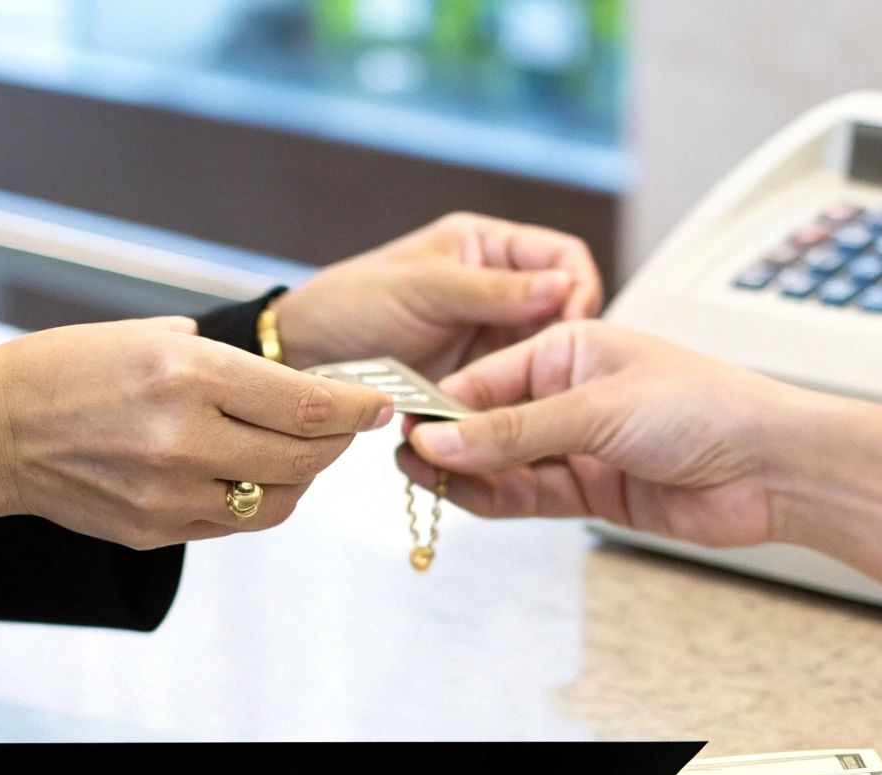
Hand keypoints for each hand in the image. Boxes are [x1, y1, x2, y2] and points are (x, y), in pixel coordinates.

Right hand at [0, 317, 392, 547]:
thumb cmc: (74, 368)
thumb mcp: (153, 333)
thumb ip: (230, 360)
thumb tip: (302, 384)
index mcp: (188, 373)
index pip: (307, 404)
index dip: (356, 408)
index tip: (380, 404)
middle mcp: (185, 438)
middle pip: (303, 456)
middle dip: (336, 443)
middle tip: (343, 428)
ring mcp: (170, 493)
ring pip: (278, 500)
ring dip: (302, 477)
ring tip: (298, 452)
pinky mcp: (155, 531)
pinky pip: (235, 523)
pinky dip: (258, 500)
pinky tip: (251, 475)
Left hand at [273, 212, 602, 378]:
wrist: (303, 353)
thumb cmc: (353, 302)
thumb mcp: (427, 289)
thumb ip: (494, 290)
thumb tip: (564, 287)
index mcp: (489, 247)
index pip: (563, 259)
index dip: (578, 289)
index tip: (575, 325)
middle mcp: (496, 290)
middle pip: (560, 315)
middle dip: (561, 346)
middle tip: (558, 376)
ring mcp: (486, 336)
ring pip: (541, 359)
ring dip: (540, 381)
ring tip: (536, 402)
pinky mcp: (474, 377)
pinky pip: (511, 390)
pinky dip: (515, 404)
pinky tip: (514, 419)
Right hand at [396, 320, 813, 548]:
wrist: (775, 468)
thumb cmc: (706, 409)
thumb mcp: (597, 410)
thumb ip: (515, 432)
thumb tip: (441, 441)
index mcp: (571, 349)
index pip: (488, 376)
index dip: (443, 406)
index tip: (405, 429)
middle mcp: (571, 395)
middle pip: (489, 422)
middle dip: (448, 443)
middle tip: (404, 463)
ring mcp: (580, 445)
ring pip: (504, 463)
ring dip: (467, 474)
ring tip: (423, 484)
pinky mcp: (593, 490)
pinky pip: (529, 496)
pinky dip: (497, 499)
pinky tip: (465, 499)